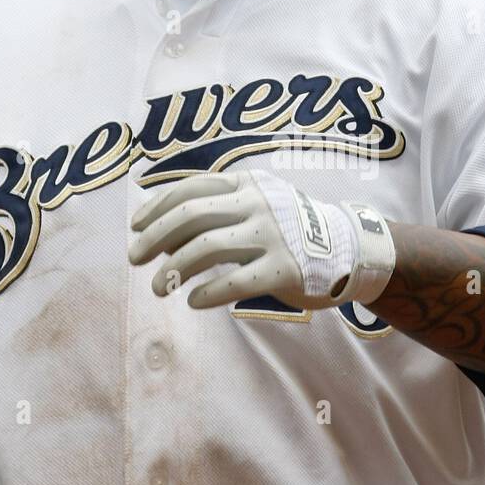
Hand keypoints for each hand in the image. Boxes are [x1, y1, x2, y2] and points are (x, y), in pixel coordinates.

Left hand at [128, 168, 395, 310]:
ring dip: (173, 269)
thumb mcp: (260, 201)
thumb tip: (163, 231)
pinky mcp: (282, 270)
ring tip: (160, 288)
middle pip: (190, 216)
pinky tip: (193, 300)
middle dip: (155, 238)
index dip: (156, 208)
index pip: (190, 188)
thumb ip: (220, 208)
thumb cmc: (292, 228)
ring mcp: (271, 236)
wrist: (349, 248)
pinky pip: (233, 282)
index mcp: (247, 184)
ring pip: (205, 248)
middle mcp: (257, 205)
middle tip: (135, 259)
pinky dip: (205, 293)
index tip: (135, 227)